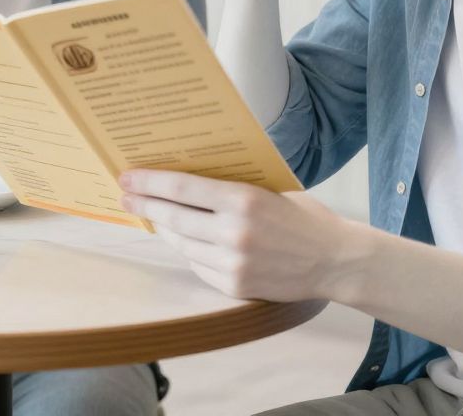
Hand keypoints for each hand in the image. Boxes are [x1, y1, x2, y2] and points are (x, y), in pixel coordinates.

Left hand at [119, 169, 366, 301]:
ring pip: (182, 244)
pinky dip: (189, 251)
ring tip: (152, 217)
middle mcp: (234, 232)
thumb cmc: (305, 218)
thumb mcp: (270, 190)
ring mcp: (232, 263)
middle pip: (173, 217)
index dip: (150, 182)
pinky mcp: (234, 286)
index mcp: (243, 200)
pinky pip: (198, 265)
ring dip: (163, 229)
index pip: (182, 188)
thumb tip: (189, 182)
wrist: (336, 261)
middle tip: (126, 195)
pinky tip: (184, 241)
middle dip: (144, 205)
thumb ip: (233, 190)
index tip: (128, 176)